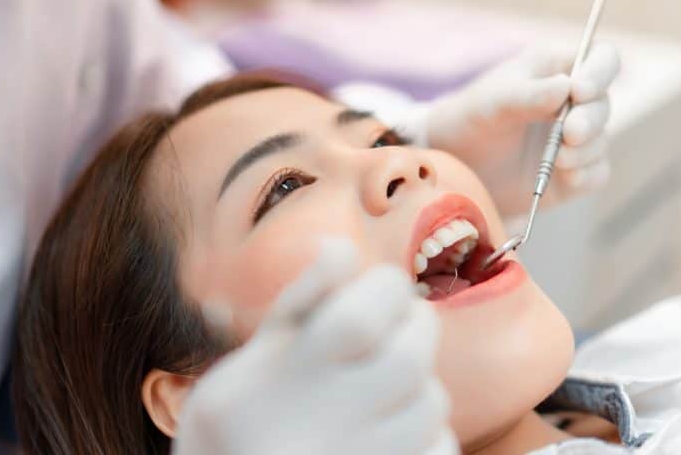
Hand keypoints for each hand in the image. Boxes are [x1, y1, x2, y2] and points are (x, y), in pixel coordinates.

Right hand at [174, 238, 457, 454]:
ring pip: (431, 404)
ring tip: (389, 384)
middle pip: (410, 359)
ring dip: (420, 381)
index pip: (359, 319)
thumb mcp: (255, 355)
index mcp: (288, 377)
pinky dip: (428, 431)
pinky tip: (392, 428)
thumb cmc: (240, 418)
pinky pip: (440, 450)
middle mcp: (324, 425)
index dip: (386, 288)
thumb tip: (340, 245)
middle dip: (417, 325)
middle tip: (402, 323)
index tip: (384, 285)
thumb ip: (301, 300)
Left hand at [426, 42, 619, 215]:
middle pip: (603, 104)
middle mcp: (573, 102)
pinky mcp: (574, 172)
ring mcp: (575, 138)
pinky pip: (597, 173)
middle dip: (590, 120)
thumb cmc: (472, 119)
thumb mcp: (494, 103)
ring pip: (601, 141)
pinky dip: (585, 176)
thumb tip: (569, 86)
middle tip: (570, 133)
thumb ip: (529, 95)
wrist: (457, 165)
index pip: (601, 58)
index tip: (580, 90)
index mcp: (556, 69)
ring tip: (557, 160)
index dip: (600, 72)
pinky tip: (566, 178)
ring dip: (585, 151)